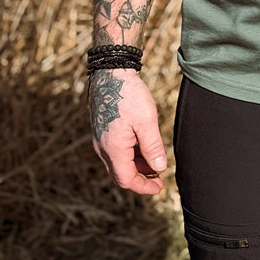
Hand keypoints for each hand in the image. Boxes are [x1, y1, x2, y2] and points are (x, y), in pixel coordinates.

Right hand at [89, 69, 166, 194]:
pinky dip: (130, 154)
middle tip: (159, 177)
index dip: (144, 187)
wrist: (110, 73)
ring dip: (136, 165)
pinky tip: (143, 147)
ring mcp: (100, 139)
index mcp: (113, 149)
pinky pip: (115, 151)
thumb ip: (153, 146)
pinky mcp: (101, 130)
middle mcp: (102, 147)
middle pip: (121, 173)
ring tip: (155, 160)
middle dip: (141, 178)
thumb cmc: (129, 94)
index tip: (160, 186)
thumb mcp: (147, 120)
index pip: (126, 179)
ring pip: (118, 162)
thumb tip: (160, 168)